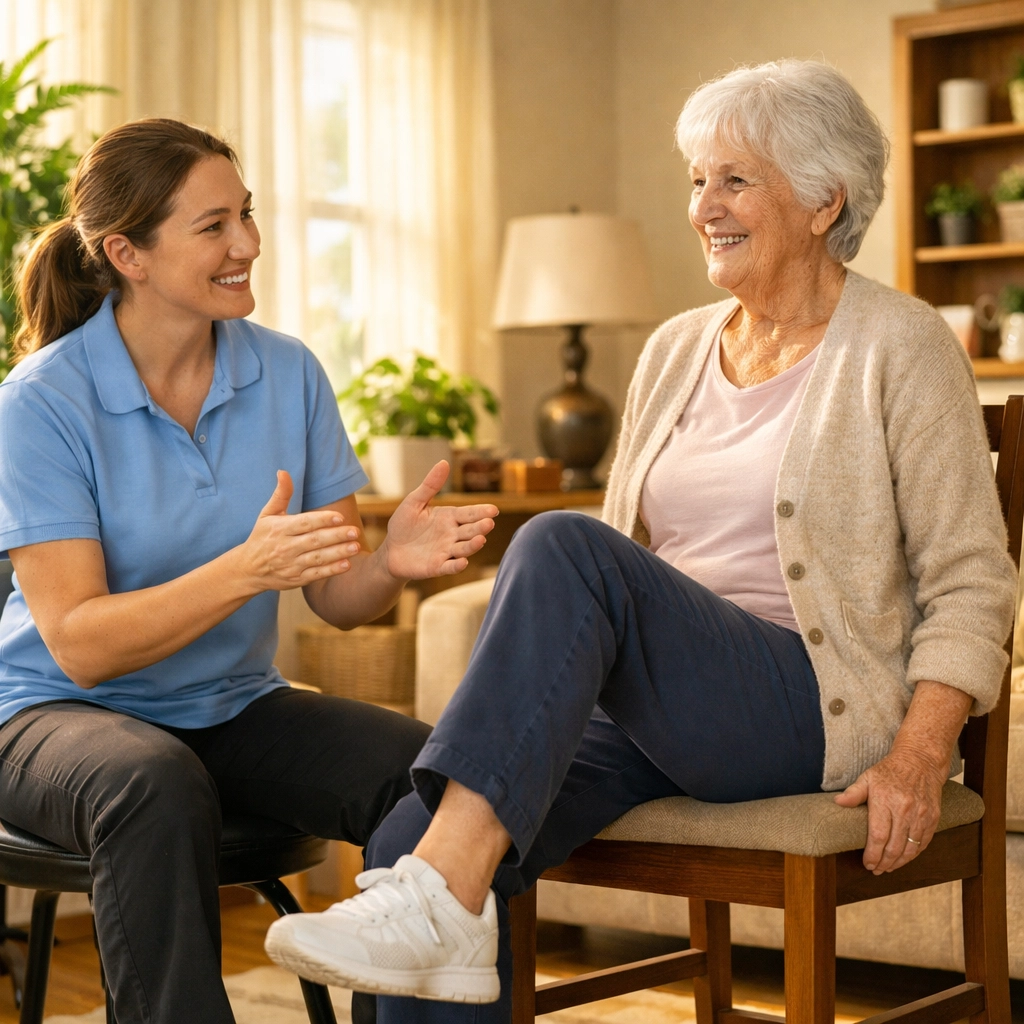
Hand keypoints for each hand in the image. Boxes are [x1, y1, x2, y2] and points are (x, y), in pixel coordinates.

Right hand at [236, 471, 361, 591]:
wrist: (248, 569)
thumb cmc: (262, 537)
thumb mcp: (267, 514)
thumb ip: (281, 494)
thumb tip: (283, 472)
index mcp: (280, 529)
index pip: (304, 523)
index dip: (322, 519)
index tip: (339, 517)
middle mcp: (285, 547)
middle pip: (314, 540)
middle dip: (336, 536)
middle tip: (355, 531)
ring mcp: (291, 564)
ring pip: (318, 558)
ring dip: (338, 553)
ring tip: (356, 546)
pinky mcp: (296, 579)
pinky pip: (316, 574)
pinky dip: (331, 570)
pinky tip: (347, 564)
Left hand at [380, 461, 497, 579]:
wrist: (391, 551)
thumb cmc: (403, 525)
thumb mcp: (414, 502)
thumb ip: (430, 485)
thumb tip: (444, 462)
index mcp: (449, 517)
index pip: (469, 513)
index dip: (481, 511)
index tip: (493, 510)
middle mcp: (452, 535)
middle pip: (470, 530)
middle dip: (480, 527)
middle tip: (489, 523)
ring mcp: (446, 551)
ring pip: (464, 548)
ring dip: (473, 545)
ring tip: (480, 540)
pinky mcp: (437, 567)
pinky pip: (449, 567)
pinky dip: (456, 566)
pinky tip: (462, 562)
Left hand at [833, 745, 945, 873]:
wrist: (920, 761)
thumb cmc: (889, 771)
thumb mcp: (868, 777)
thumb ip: (854, 793)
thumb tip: (837, 802)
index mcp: (885, 800)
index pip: (878, 835)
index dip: (872, 854)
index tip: (867, 863)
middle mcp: (905, 810)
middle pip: (894, 846)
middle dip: (884, 863)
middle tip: (876, 870)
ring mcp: (921, 815)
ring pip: (911, 848)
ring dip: (899, 862)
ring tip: (888, 868)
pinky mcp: (933, 818)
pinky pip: (924, 842)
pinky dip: (914, 854)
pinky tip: (904, 859)